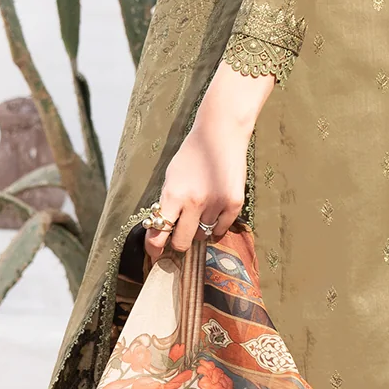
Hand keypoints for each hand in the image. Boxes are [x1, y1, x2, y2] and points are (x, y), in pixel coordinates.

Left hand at [145, 63, 273, 262]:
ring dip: (199, 229)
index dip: (154, 248)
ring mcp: (216, 205)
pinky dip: (216, 227)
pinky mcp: (234, 204)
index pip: (159, 233)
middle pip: (182, 243)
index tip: (154, 253)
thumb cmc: (192, 155)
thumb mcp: (171, 177)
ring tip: (201, 211)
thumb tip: (161, 231)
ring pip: (203, 235)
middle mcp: (194, 203)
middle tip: (179, 236)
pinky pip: (221, 230)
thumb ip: (167, 204)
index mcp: (173, 195)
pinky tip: (213, 215)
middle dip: (178, 242)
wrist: (220, 135)